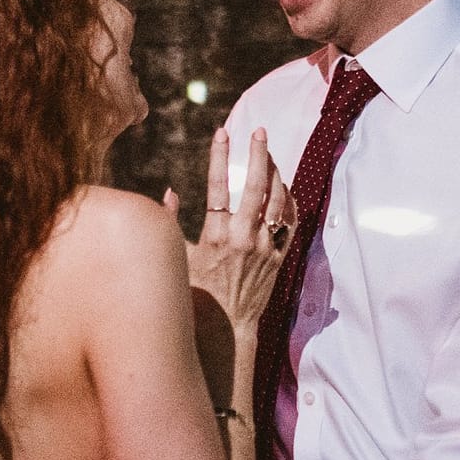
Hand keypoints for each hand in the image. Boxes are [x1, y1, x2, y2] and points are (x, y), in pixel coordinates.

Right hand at [184, 128, 293, 333]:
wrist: (226, 327)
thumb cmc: (196, 293)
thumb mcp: (178, 258)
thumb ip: (171, 223)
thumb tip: (169, 192)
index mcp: (216, 236)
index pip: (219, 186)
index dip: (220, 156)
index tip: (222, 132)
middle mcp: (243, 238)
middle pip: (257, 186)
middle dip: (259, 154)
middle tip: (260, 132)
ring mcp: (265, 248)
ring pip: (278, 201)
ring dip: (276, 174)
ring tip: (270, 156)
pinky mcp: (278, 258)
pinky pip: (290, 223)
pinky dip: (290, 203)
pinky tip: (285, 189)